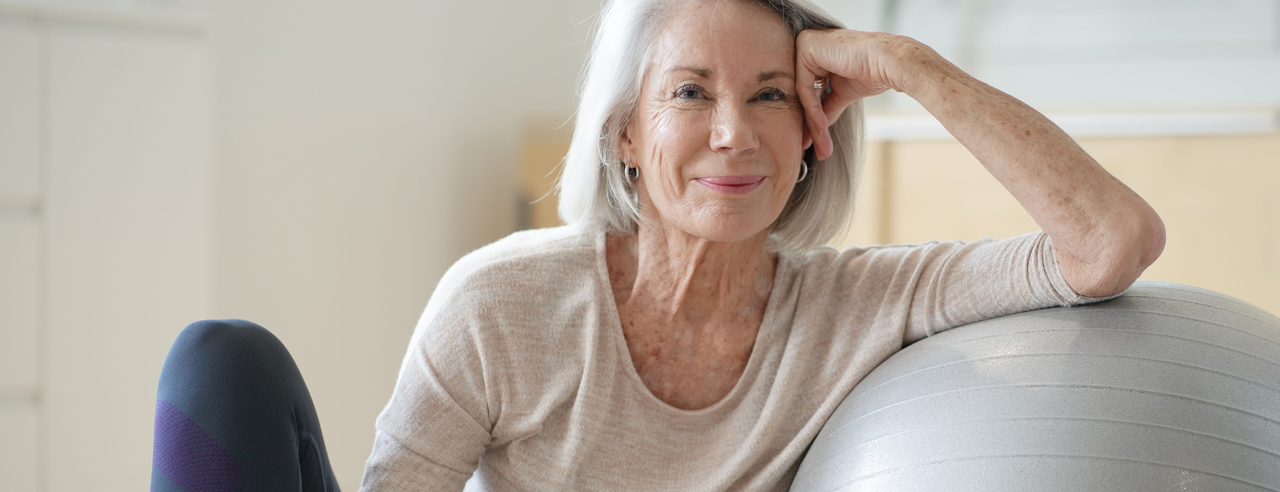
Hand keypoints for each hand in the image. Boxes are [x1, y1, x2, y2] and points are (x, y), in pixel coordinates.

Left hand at [795, 29, 937, 158]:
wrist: (889, 64)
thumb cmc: (873, 73)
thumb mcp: (842, 93)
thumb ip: (826, 106)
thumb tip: (816, 129)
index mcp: (816, 52)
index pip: (808, 91)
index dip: (812, 120)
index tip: (815, 144)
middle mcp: (807, 45)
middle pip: (803, 94)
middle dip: (811, 126)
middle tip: (818, 151)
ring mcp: (805, 43)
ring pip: (802, 94)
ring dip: (813, 123)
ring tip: (822, 145)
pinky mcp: (806, 46)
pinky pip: (804, 88)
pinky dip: (812, 111)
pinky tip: (822, 128)